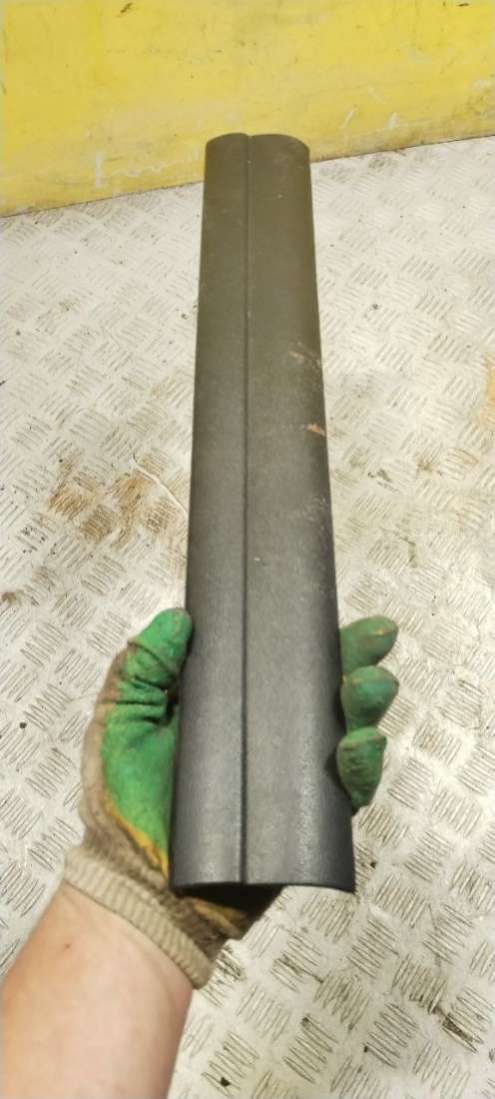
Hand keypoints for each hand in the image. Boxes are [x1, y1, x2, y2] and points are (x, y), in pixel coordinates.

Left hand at [65, 610, 397, 986]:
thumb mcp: (121, 722)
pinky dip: (364, 767)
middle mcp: (270, 733)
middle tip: (374, 640)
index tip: (324, 607)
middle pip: (327, 686)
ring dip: (368, 703)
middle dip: (357, 657)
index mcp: (231, 702)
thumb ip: (142, 668)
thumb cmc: (124, 804)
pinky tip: (359, 745)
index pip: (279, 658)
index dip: (308, 632)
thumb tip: (181, 617)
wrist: (136, 889)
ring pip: (349, 730)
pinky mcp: (309, 819)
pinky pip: (350, 790)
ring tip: (366, 686)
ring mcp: (294, 775)